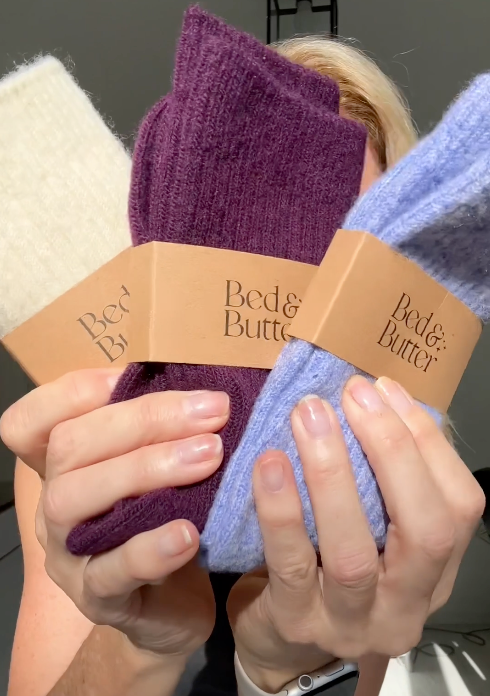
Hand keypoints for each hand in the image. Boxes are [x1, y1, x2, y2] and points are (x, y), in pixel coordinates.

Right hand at [1, 368, 229, 659]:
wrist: (175, 605)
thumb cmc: (167, 519)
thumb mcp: (159, 467)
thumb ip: (160, 428)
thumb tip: (198, 380)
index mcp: (65, 467)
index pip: (29, 421)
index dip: (72, 392)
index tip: (133, 376)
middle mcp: (55, 504)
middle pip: (68, 447)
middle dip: (143, 420)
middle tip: (212, 411)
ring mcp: (67, 553)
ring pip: (76, 500)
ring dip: (147, 468)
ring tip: (209, 456)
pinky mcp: (96, 599)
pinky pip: (111, 570)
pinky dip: (150, 547)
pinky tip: (189, 532)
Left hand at [228, 376, 484, 691]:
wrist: (282, 641)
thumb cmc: (327, 567)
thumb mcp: (370, 526)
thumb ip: (381, 476)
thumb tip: (375, 398)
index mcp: (434, 571)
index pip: (458, 506)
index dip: (426, 442)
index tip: (384, 390)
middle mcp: (406, 603)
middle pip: (425, 531)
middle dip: (393, 451)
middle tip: (353, 395)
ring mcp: (352, 622)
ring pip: (354, 552)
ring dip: (332, 474)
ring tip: (310, 417)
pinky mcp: (297, 623)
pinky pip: (291, 564)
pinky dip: (282, 509)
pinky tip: (271, 463)